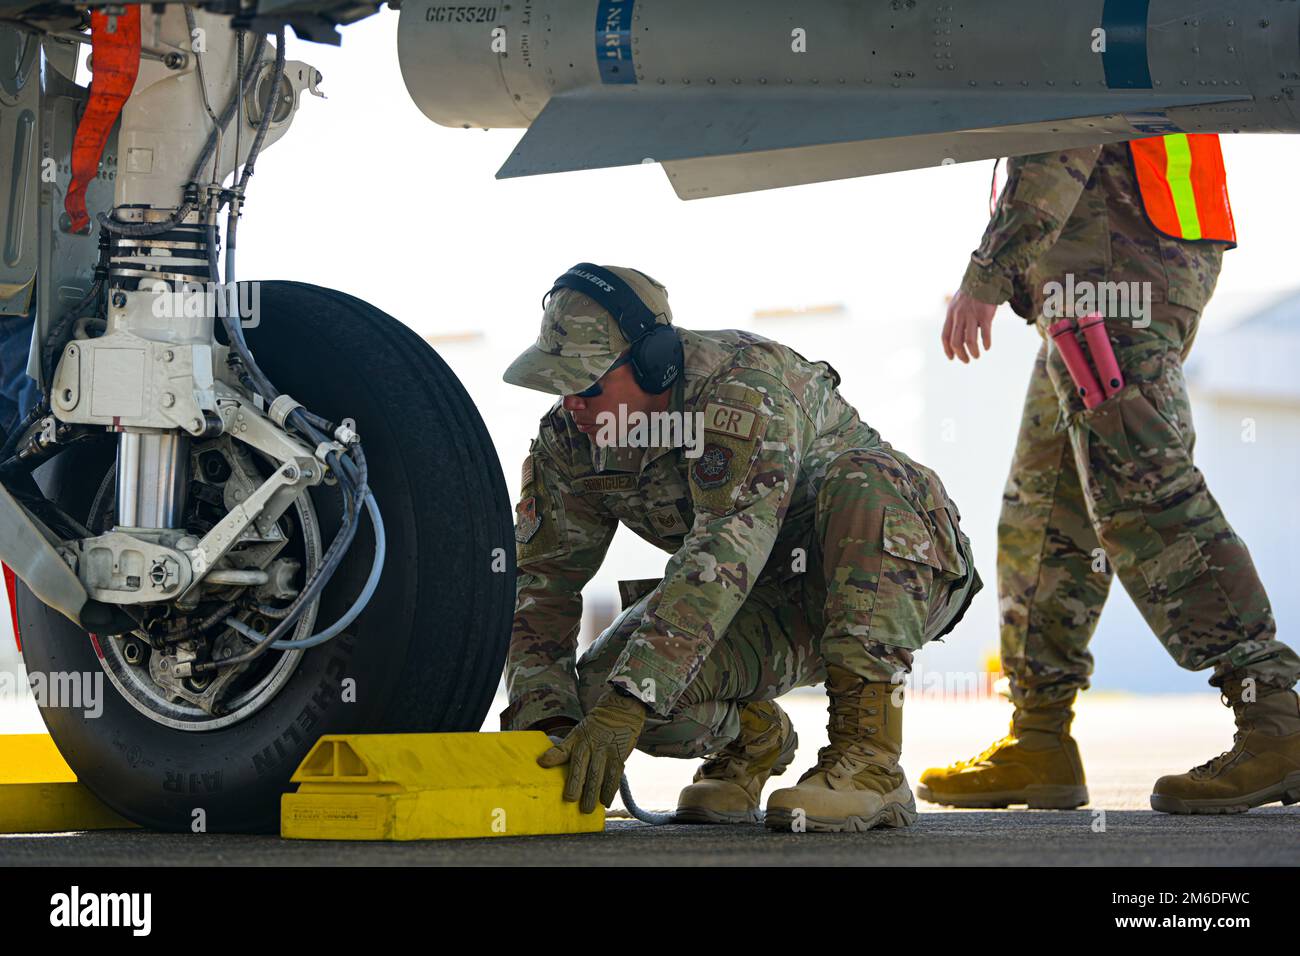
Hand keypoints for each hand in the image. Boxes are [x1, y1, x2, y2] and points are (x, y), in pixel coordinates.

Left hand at [537, 688, 647, 812]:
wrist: (621, 711)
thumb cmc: (595, 727)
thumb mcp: (579, 732)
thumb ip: (567, 748)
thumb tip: (547, 763)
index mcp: (577, 738)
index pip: (563, 748)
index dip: (553, 756)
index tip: (543, 763)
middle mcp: (590, 744)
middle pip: (581, 767)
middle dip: (575, 784)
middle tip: (570, 800)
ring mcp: (605, 750)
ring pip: (597, 775)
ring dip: (592, 794)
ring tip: (587, 809)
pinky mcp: (619, 756)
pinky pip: (614, 776)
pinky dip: (610, 790)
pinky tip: (606, 802)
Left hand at [942, 291, 997, 362]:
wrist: (984, 277)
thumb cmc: (972, 293)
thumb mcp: (957, 304)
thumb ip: (955, 318)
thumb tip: (957, 336)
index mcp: (951, 314)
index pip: (945, 336)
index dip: (947, 349)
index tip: (952, 358)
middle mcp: (959, 316)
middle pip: (956, 342)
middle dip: (960, 354)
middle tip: (966, 360)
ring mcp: (972, 315)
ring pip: (969, 341)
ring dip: (973, 352)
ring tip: (976, 356)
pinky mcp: (985, 314)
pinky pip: (985, 333)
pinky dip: (986, 343)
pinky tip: (987, 347)